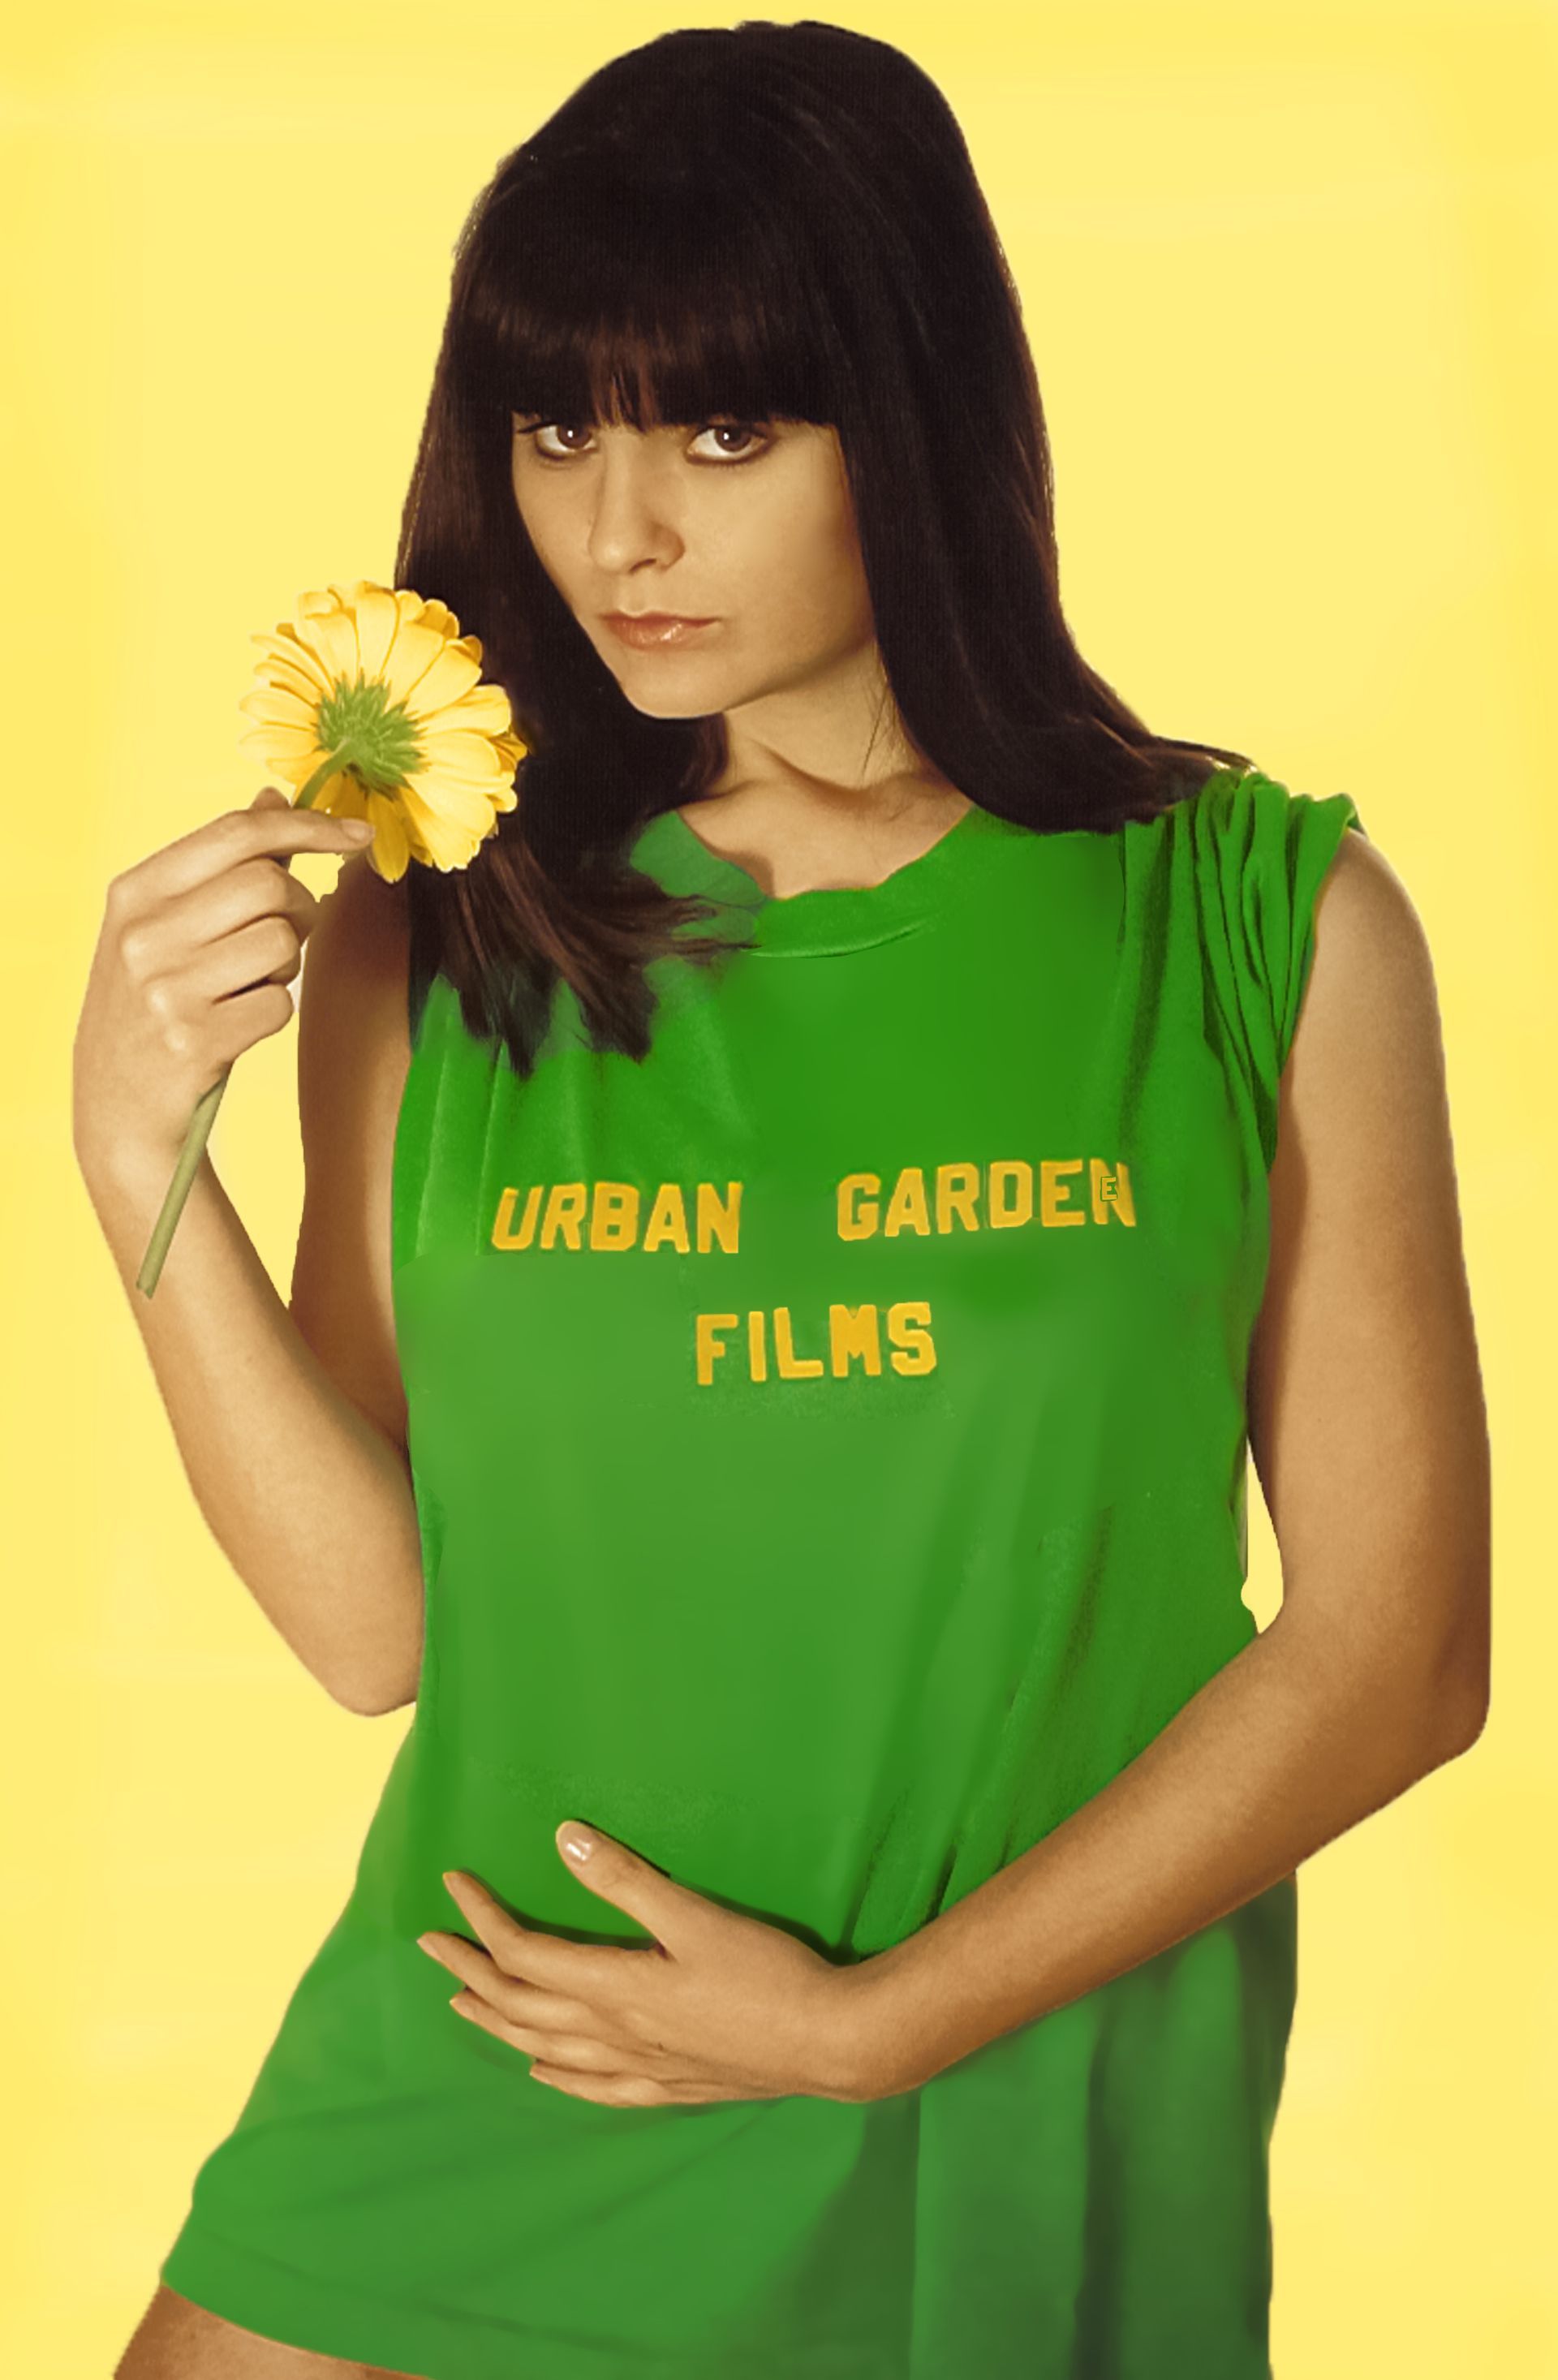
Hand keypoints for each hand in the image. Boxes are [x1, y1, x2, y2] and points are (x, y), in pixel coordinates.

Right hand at [73, 785, 372, 1186]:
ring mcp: (165, 989)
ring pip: (281, 942)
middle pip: (268, 884)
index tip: (358, 832)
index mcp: (134, 892)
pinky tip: (238, 1024)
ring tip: (248, 984)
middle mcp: (142, 934)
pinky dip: (273, 1011)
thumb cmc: (157, 1002)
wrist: (118, 1107)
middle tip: (284, 936)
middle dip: (298, 907)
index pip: (236, 833)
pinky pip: (280, 1003)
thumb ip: (220, 862)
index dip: (307, 825)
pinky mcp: (195, 1041)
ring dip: (285, 965)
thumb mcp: (165, 925)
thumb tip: (274, 794)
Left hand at [415, 1821, 904, 2106]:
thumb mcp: (694, 1915)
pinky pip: (591, 2087)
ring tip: (460, 2005)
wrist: (828, 2042)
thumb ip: (625, 1879)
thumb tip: (563, 1838)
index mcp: (612, 1986)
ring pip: (543, 2048)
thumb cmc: (765, 1972)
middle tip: (430, 1943)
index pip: (523, 1952)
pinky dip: (556, 2075)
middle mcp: (612, 2032)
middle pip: (519, 2003)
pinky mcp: (667, 2087)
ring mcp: (637, 2066)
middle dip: (469, 1970)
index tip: (453, 1883)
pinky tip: (542, 2072)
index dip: (482, 1917)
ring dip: (496, 2022)